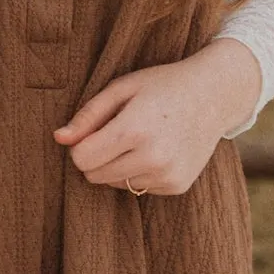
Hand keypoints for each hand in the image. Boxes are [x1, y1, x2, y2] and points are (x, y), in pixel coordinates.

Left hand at [54, 39, 263, 194]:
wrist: (214, 95)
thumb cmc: (162, 85)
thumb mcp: (122, 88)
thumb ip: (88, 115)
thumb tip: (59, 139)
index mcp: (134, 129)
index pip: (82, 159)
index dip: (81, 145)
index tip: (93, 130)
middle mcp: (153, 157)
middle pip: (94, 176)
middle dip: (97, 157)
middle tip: (117, 132)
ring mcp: (167, 175)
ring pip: (115, 184)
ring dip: (119, 166)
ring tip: (142, 138)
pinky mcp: (177, 185)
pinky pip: (139, 188)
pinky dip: (141, 172)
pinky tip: (158, 149)